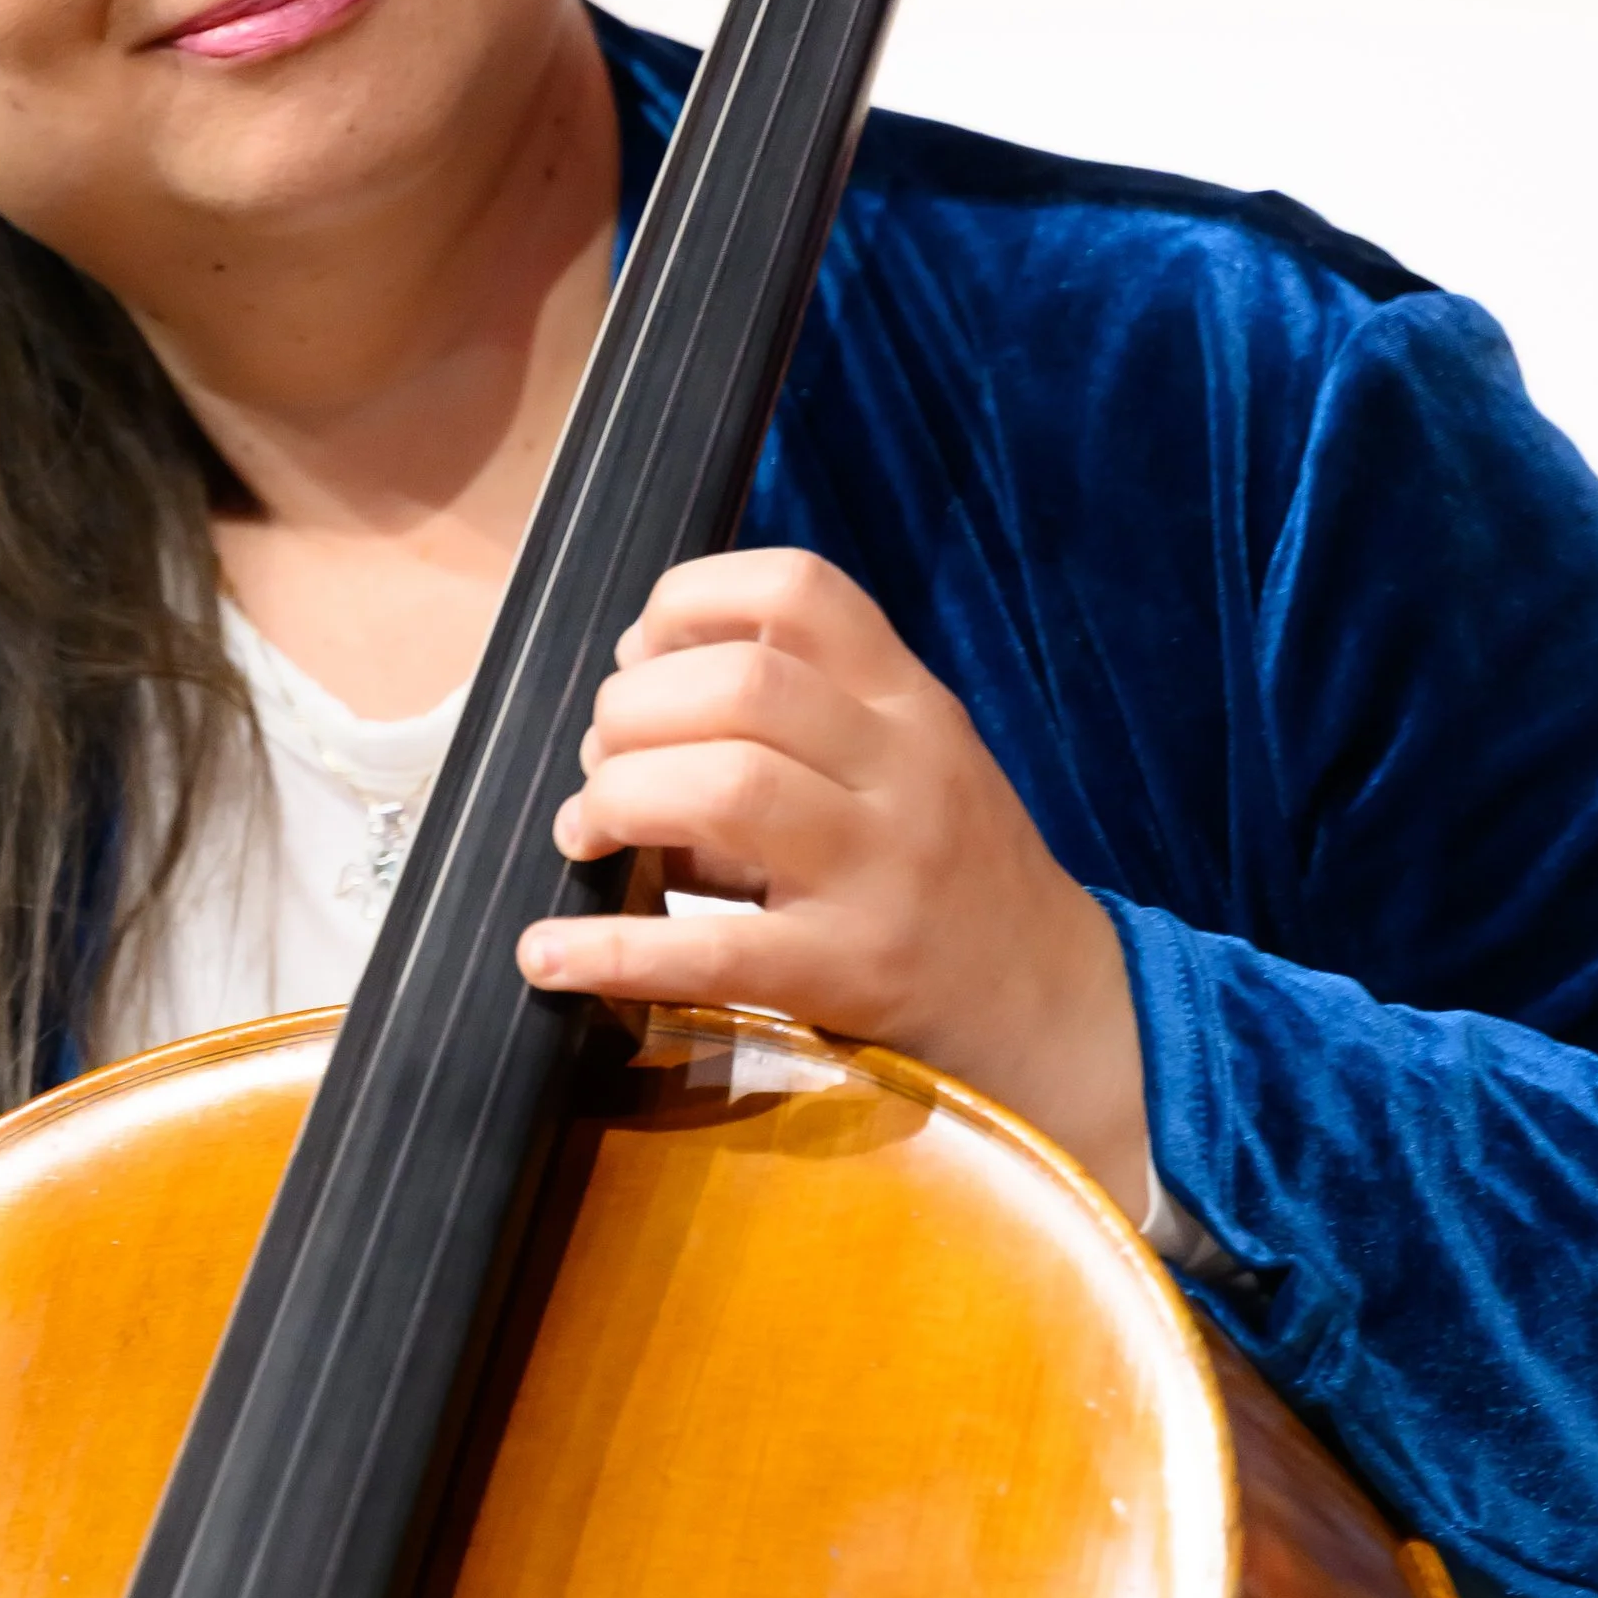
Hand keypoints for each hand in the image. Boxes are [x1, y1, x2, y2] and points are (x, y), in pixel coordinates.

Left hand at [517, 549, 1150, 1219]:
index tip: (639, 654)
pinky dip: (610, 949)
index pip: (798, 592)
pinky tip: (548, 952)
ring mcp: (881, 873)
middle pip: (743, 687)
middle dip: (633, 712)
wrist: (1050, 1004)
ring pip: (728, 790)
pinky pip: (712, 951)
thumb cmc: (946, 868)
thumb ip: (797, 712)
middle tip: (602, 762)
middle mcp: (902, 770)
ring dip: (617, 801)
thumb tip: (629, 690)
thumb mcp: (902, 759)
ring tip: (583, 832)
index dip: (688, 602)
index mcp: (908, 701)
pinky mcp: (851, 974)